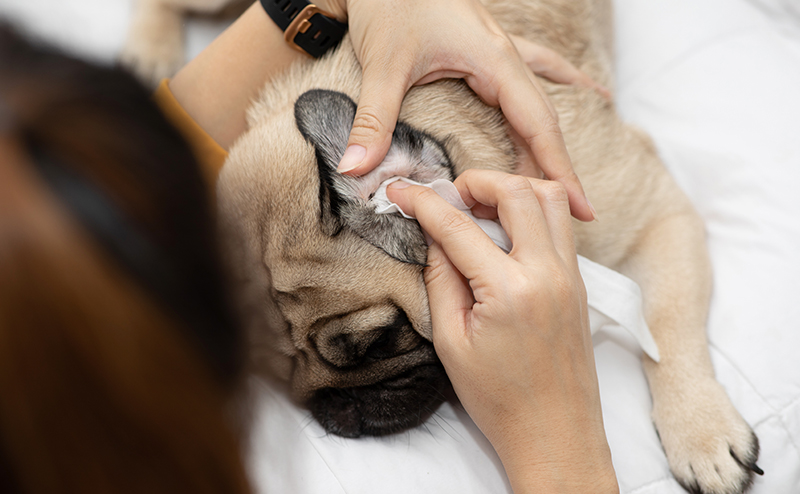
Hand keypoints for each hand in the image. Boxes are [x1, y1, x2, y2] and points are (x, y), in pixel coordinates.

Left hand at [331, 0, 599, 220]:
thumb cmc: (388, 4)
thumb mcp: (382, 65)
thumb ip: (374, 120)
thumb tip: (358, 170)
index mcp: (493, 60)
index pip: (538, 124)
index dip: (559, 169)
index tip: (581, 206)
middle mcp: (505, 56)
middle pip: (544, 119)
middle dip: (560, 166)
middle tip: (580, 213)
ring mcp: (500, 49)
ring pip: (540, 100)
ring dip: (553, 141)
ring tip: (569, 181)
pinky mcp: (488, 47)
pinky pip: (537, 69)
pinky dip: (561, 85)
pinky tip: (586, 91)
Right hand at [386, 170, 616, 493]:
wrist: (555, 434)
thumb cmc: (499, 399)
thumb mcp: (451, 342)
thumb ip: (441, 279)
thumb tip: (435, 236)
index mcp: (510, 291)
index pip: (458, 226)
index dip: (423, 202)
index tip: (401, 190)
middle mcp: (548, 273)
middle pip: (518, 190)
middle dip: (477, 181)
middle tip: (450, 197)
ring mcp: (570, 275)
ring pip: (550, 199)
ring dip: (512, 190)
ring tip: (480, 210)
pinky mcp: (579, 283)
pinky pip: (561, 225)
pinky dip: (533, 211)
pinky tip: (505, 232)